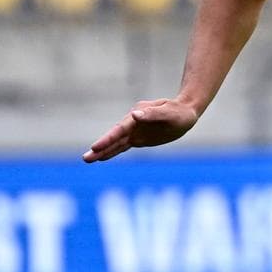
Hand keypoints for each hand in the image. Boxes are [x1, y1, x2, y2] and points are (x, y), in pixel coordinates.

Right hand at [82, 98, 197, 162]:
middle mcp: (133, 123)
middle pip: (114, 137)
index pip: (120, 130)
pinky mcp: (139, 138)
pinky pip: (123, 146)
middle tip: (85, 158)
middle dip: (100, 148)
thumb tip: (134, 114)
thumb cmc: (179, 112)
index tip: (95, 147)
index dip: (108, 139)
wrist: (186, 111)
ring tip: (88, 160)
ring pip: (116, 143)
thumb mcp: (169, 113)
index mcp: (138, 115)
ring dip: (103, 151)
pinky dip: (113, 151)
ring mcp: (135, 130)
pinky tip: (103, 157)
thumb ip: (152, 114)